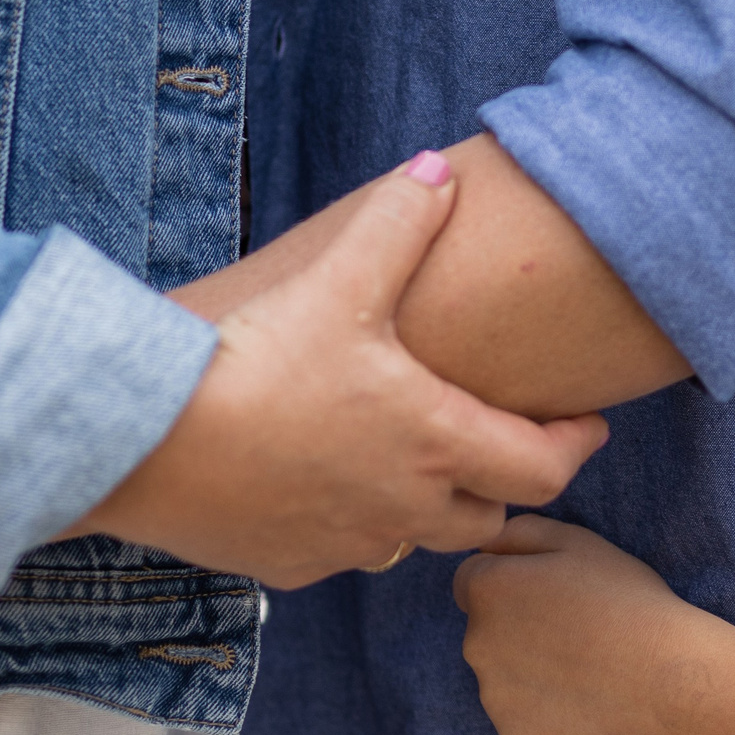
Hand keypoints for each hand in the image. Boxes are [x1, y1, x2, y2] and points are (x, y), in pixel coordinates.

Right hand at [85, 153, 610, 584]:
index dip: (575, 445)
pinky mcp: (289, 564)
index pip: (543, 467)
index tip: (587, 424)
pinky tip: (329, 484)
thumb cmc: (254, 360)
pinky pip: (344, 552)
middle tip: (505, 444)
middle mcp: (404, 507)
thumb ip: (398, 225)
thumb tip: (441, 170)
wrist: (147, 440)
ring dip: (431, 508)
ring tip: (419, 464)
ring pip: (416, 540)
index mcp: (434, 441)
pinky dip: (355, 524)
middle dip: (505, 482)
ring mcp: (346, 544)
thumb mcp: (337, 282)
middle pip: (488, 515)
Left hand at [454, 514, 734, 734]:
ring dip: (529, 672)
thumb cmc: (624, 599)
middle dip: (516, 628)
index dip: (513, 582)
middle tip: (573, 631)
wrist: (663, 676)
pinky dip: (546, 712)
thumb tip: (486, 545)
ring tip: (584, 668)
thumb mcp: (575, 539)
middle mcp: (475, 644)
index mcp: (485, 590)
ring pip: (503, 678)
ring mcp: (494, 698)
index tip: (551, 593)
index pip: (473, 580)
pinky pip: (524, 718)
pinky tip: (585, 702)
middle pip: (485, 631)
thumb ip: (518, 533)